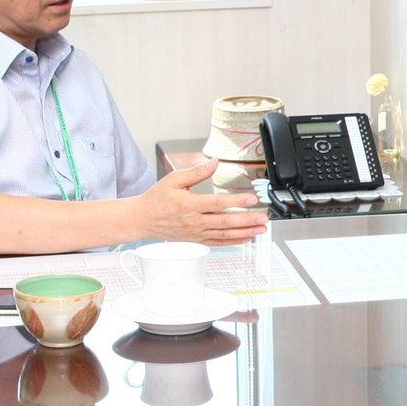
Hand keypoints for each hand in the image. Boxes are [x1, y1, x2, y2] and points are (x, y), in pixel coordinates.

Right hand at [141, 154, 267, 244]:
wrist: (143, 219)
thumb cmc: (157, 198)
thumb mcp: (174, 179)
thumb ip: (196, 172)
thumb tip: (213, 162)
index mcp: (189, 204)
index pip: (217, 204)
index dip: (236, 201)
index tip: (251, 199)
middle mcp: (193, 221)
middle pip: (225, 221)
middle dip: (247, 220)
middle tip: (263, 218)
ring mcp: (195, 233)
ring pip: (224, 234)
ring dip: (244, 232)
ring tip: (260, 229)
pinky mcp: (195, 240)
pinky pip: (217, 242)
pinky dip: (233, 241)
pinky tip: (246, 238)